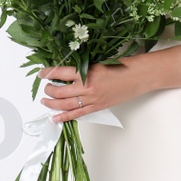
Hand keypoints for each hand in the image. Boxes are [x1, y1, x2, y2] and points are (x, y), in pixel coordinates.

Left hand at [39, 58, 154, 122]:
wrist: (138, 76)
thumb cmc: (122, 66)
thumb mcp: (99, 63)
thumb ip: (83, 69)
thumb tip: (66, 73)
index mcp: (87, 71)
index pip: (60, 73)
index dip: (48, 73)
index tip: (41, 73)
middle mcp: (87, 86)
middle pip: (59, 92)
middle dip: (49, 90)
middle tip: (46, 88)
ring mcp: (91, 99)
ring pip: (65, 105)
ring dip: (52, 104)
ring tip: (45, 102)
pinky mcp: (97, 107)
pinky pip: (77, 114)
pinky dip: (64, 116)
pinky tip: (55, 117)